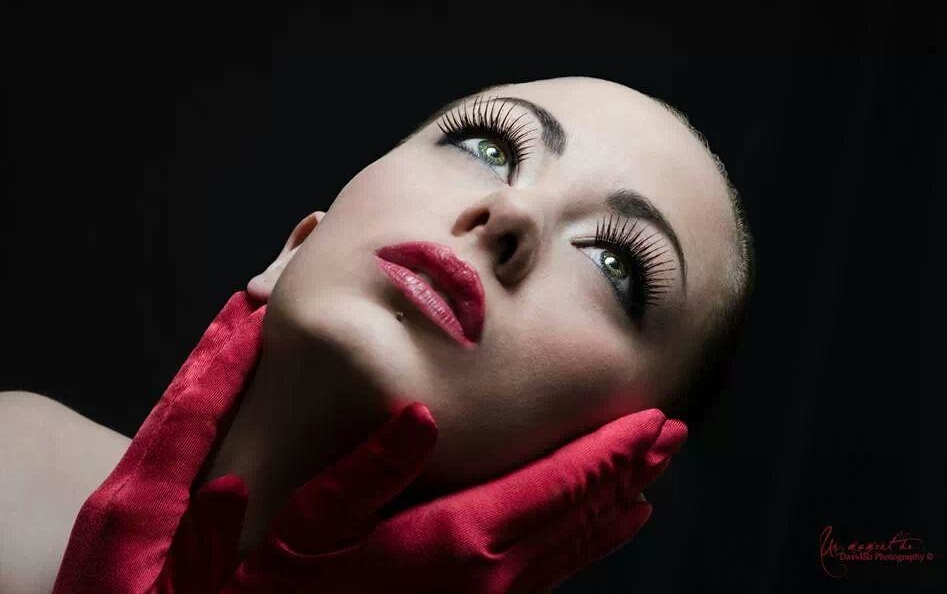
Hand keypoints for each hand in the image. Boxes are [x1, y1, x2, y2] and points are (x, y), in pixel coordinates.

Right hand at [160, 404, 685, 592]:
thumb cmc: (229, 593)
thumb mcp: (285, 526)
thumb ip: (351, 473)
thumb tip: (419, 418)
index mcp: (440, 552)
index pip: (548, 493)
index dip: (607, 456)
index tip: (658, 422)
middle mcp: (470, 590)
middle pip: (569, 526)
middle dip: (623, 477)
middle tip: (670, 437)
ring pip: (558, 561)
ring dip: (604, 514)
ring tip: (644, 483)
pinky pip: (530, 584)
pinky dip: (570, 552)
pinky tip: (579, 537)